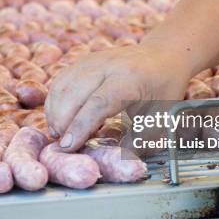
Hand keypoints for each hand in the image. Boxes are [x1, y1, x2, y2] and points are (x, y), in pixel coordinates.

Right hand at [45, 43, 192, 151]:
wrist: (163, 55)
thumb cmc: (163, 90)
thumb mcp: (160, 118)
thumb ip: (138, 141)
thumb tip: (112, 162)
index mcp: (130, 79)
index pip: (98, 102)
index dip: (80, 126)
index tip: (69, 146)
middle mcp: (108, 65)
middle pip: (73, 93)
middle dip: (62, 122)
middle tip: (63, 145)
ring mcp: (92, 60)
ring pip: (62, 86)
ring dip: (55, 113)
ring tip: (59, 133)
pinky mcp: (83, 62)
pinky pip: (60, 81)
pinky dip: (54, 102)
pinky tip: (59, 118)